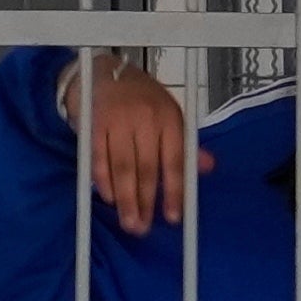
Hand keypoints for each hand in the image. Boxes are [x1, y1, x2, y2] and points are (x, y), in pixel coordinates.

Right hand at [62, 56, 195, 236]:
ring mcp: (118, 120)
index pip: (175, 161)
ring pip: (122, 168)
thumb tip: (206, 167)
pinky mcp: (94, 124)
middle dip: (145, 203)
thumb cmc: (140, 98)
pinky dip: (103, 181)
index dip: (175, 192)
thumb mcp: (168, 115)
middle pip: (146, 169)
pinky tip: (109, 198)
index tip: (174, 218)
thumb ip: (185, 144)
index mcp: (170, 117)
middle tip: (142, 229)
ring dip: (124, 199)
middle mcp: (146, 118)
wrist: (103, 72)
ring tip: (128, 222)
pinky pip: (98, 159)